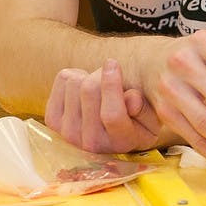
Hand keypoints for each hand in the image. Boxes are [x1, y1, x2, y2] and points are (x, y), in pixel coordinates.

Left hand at [45, 58, 161, 153]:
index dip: (111, 85)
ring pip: (75, 83)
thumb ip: (144, 108)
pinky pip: (63, 79)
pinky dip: (76, 75)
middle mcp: (92, 143)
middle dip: (103, 75)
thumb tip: (131, 99)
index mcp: (122, 142)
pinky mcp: (53, 121)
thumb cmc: (139, 119)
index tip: (113, 62)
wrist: (113, 133)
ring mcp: (69, 134)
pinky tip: (85, 88)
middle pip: (90, 90)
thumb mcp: (152, 117)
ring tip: (100, 86)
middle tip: (112, 75)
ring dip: (90, 76)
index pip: (112, 114)